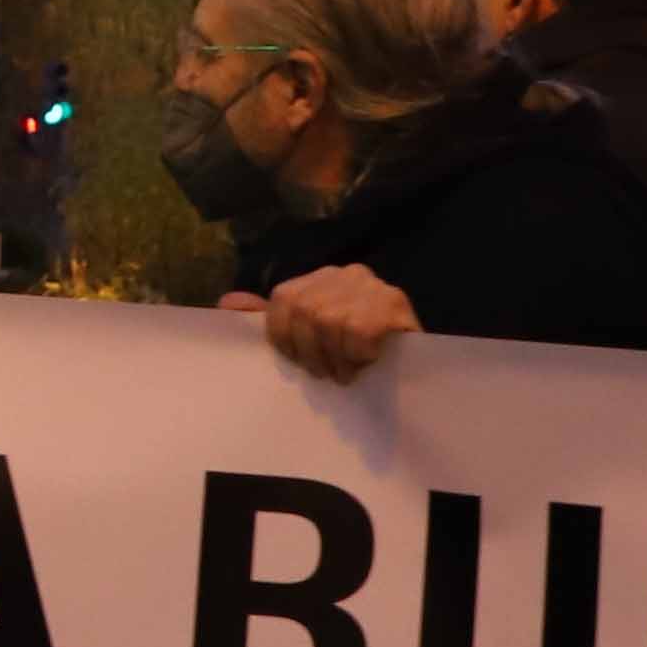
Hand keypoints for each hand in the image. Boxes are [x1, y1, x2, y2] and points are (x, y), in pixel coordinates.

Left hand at [257, 266, 422, 383]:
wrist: (419, 367)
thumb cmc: (358, 353)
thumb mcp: (313, 337)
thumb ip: (273, 319)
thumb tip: (227, 303)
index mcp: (321, 278)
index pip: (283, 299)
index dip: (283, 337)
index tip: (298, 361)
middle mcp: (345, 273)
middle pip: (305, 313)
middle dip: (313, 354)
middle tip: (329, 373)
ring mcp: (371, 284)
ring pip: (330, 323)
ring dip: (338, 359)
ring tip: (350, 371)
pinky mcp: (395, 301)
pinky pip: (358, 331)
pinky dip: (359, 355)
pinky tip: (370, 360)